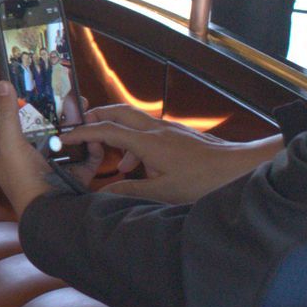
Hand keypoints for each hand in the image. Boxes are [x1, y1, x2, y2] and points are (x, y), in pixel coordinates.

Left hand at [0, 81, 94, 215]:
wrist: (52, 213)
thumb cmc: (24, 180)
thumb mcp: (10, 143)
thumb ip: (6, 114)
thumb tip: (2, 85)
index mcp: (4, 159)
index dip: (5, 119)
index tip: (18, 104)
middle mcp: (25, 165)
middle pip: (36, 135)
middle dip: (50, 118)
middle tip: (62, 101)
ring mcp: (49, 171)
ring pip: (63, 144)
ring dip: (74, 128)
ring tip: (83, 110)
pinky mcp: (72, 178)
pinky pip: (84, 159)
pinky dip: (91, 149)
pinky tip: (95, 136)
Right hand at [61, 104, 280, 204]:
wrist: (241, 168)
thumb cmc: (205, 180)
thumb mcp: (163, 192)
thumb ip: (129, 191)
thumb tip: (102, 194)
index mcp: (148, 142)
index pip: (106, 130)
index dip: (82, 133)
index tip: (65, 139)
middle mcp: (156, 130)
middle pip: (117, 111)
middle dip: (95, 117)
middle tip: (80, 130)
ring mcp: (169, 129)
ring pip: (132, 120)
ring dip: (115, 131)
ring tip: (110, 157)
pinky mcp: (178, 135)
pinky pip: (147, 131)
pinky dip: (134, 142)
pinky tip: (139, 166)